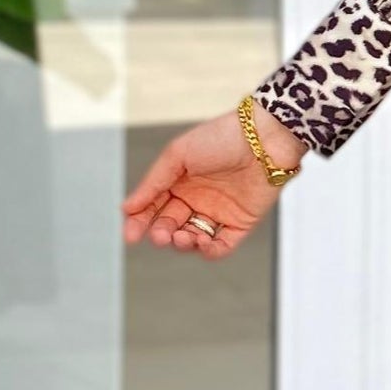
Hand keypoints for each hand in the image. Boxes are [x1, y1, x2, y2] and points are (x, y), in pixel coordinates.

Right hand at [122, 99, 305, 260]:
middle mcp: (196, 199)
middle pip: (170, 226)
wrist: (263, 139)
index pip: (152, 207)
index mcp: (178, 182)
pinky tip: (203, 243)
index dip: (139, 222)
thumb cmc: (220, 138)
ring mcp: (218, 212)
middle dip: (162, 234)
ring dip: (182, 243)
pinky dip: (209, 251)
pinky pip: (221, 246)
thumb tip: (127, 209)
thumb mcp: (177, 155)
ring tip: (182, 236)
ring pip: (192, 239)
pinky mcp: (241, 223)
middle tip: (161, 235)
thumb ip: (152, 183)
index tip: (130, 235)